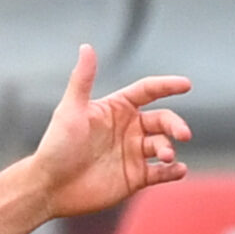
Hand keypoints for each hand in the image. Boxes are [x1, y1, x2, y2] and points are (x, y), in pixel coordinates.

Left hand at [30, 45, 191, 219]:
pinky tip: (179, 170)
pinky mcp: (134, 178)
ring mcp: (132, 153)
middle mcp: (128, 129)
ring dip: (169, 149)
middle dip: (174, 125)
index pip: (148, 91)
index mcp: (117, 108)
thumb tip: (86, 46)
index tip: (186, 85)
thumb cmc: (56, 146)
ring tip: (167, 157)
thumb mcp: (70, 110)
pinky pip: (160, 173)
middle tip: (183, 134)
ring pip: (162, 145)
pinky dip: (172, 172)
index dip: (167, 86)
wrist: (49, 187)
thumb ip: (82, 80)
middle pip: (162, 119)